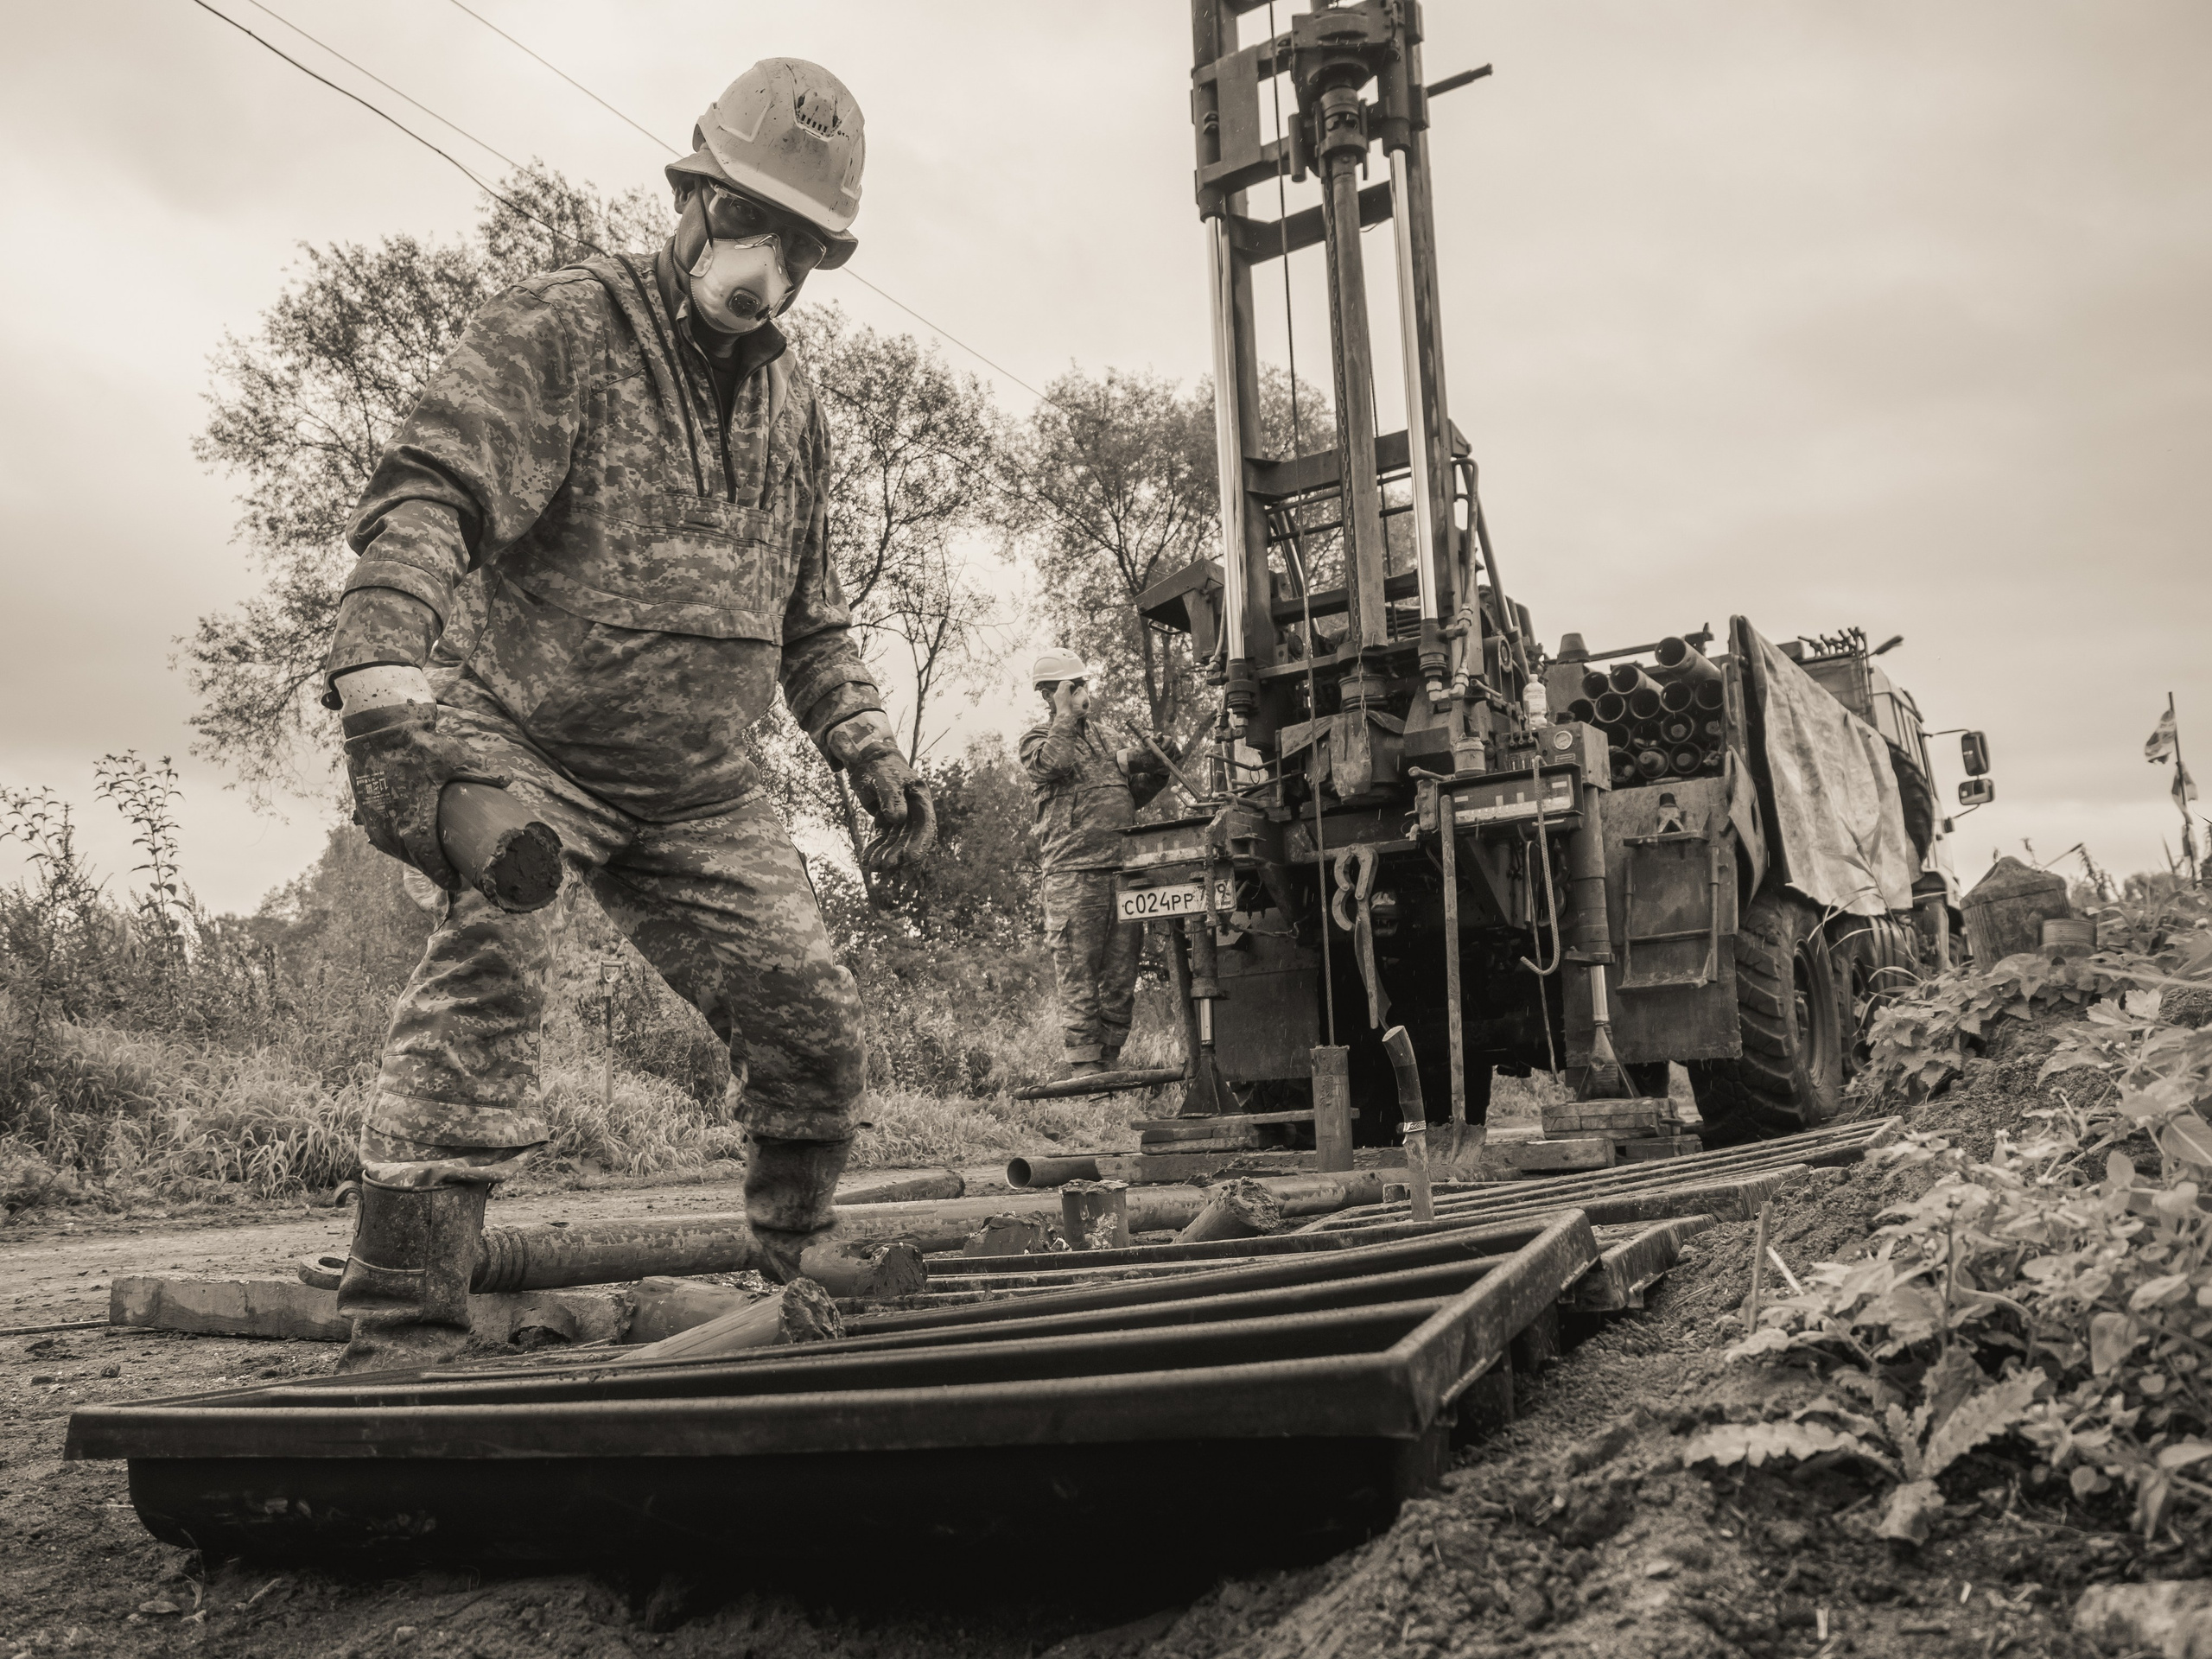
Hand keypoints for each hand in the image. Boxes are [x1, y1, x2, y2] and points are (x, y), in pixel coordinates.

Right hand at [341, 703, 510, 890]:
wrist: (376, 728)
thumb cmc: (417, 744)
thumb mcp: (454, 756)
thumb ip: (481, 769)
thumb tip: (508, 779)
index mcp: (413, 821)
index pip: (428, 861)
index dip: (442, 876)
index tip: (456, 884)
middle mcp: (390, 826)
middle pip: (413, 860)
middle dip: (431, 869)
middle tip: (450, 871)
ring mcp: (374, 820)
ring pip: (395, 851)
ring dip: (413, 857)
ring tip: (432, 859)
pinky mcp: (364, 811)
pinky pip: (381, 838)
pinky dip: (396, 844)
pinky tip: (408, 843)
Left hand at [848, 749, 936, 870]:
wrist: (866, 761)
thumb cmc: (878, 767)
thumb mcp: (884, 780)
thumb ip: (892, 797)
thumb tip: (898, 819)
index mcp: (920, 799)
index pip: (925, 825)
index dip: (920, 843)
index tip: (909, 859)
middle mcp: (913, 811)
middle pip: (911, 837)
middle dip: (900, 854)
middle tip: (887, 867)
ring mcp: (901, 818)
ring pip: (896, 841)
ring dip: (886, 855)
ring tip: (873, 867)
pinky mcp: (887, 822)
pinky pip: (883, 839)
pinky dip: (875, 849)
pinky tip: (866, 860)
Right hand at [1052, 679, 1091, 719]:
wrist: (1063, 712)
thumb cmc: (1064, 710)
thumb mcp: (1062, 704)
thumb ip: (1064, 699)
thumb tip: (1068, 698)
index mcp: (1056, 695)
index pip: (1059, 687)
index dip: (1064, 685)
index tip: (1068, 686)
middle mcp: (1057, 693)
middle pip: (1060, 683)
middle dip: (1066, 682)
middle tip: (1070, 683)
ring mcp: (1060, 692)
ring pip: (1063, 682)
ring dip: (1068, 682)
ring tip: (1072, 684)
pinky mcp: (1064, 691)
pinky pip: (1067, 684)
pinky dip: (1071, 683)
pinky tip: (1073, 685)